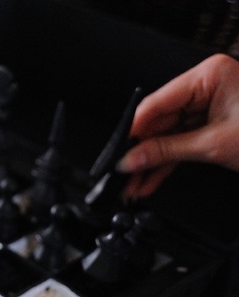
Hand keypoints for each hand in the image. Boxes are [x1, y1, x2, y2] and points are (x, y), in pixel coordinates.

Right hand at [117, 53, 238, 197]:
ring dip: (152, 162)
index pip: (156, 103)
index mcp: (209, 76)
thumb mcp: (213, 145)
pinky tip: (151, 179)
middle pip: (160, 121)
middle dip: (141, 151)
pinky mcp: (214, 122)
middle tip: (123, 174)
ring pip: (168, 135)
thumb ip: (166, 152)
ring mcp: (211, 104)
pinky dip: (168, 161)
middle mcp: (208, 86)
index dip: (133, 131)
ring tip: (135, 185)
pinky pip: (182, 141)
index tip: (117, 153)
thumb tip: (132, 159)